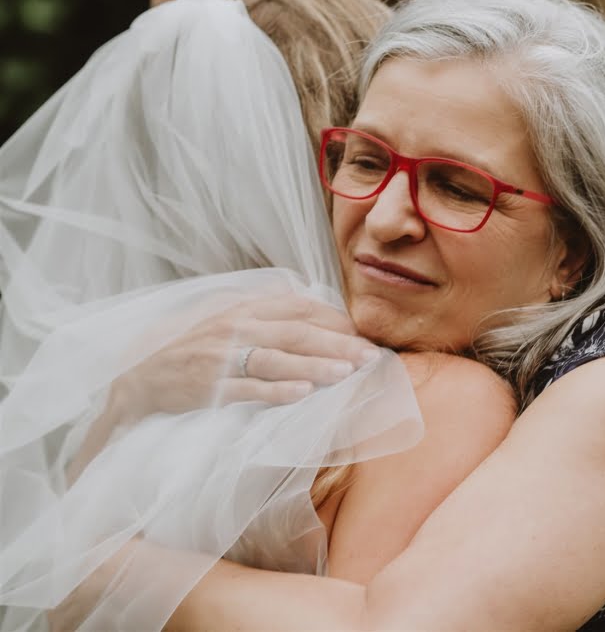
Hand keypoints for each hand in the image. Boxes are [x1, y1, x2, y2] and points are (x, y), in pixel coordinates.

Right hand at [114, 294, 379, 416]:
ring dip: (313, 365)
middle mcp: (235, 328)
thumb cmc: (195, 349)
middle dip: (335, 343)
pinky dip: (276, 390)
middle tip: (369, 356)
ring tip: (346, 371)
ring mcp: (221, 358)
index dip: (333, 320)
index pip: (298, 308)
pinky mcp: (209, 388)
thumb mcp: (228, 319)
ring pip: (275, 359)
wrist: (140, 377)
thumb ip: (265, 313)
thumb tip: (308, 307)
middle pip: (294, 333)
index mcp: (244, 309)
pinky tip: (303, 392)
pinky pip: (247, 388)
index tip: (363, 334)